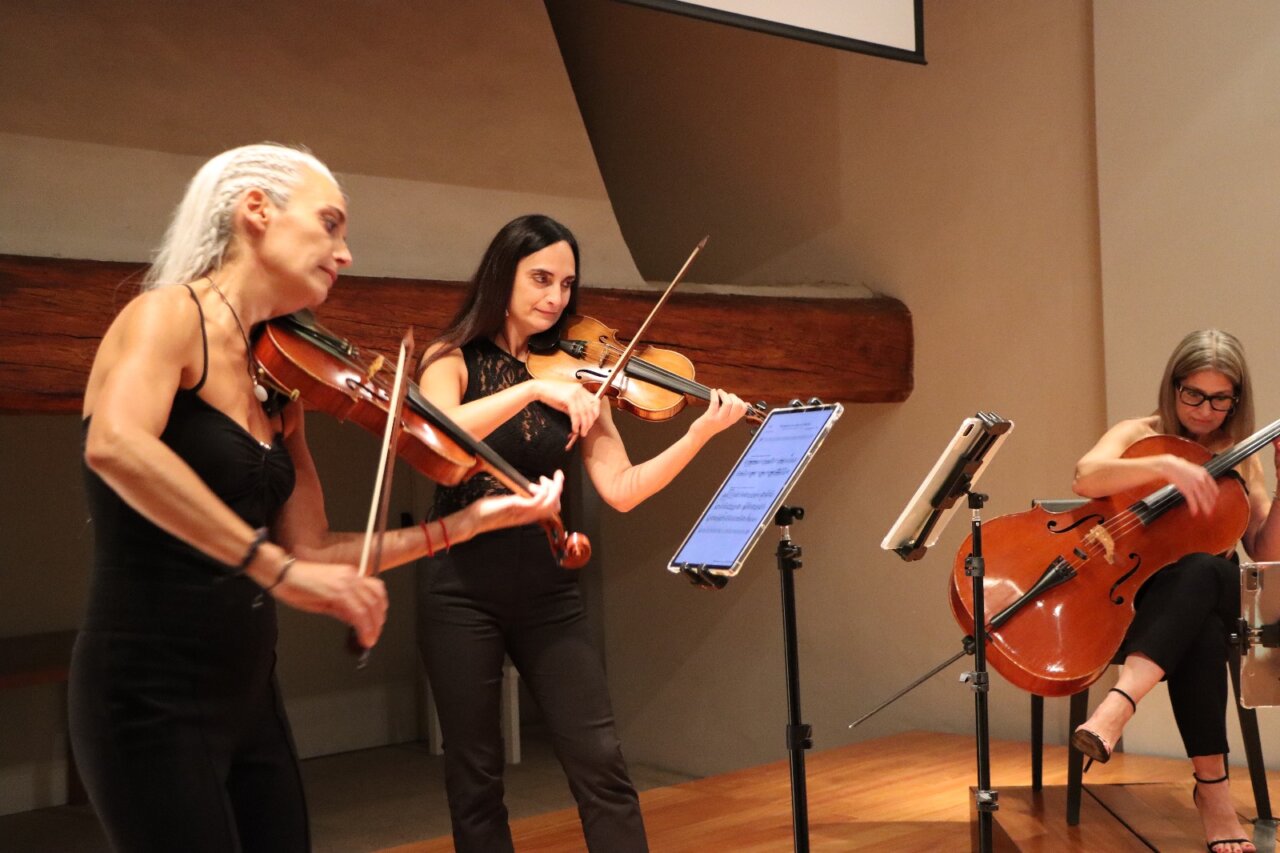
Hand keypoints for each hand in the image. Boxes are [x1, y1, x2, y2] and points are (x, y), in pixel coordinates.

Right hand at [268, 559, 387, 648]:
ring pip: (370, 606)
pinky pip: (358, 611)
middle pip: (376, 599)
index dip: (379, 610)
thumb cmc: (297, 583)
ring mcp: (345, 582)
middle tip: (374, 635)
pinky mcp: (337, 591)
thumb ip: (341, 608)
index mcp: (349, 574)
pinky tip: (363, 636)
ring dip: (373, 625)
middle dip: (378, 621)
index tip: (377, 624)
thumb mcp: (325, 597)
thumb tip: (353, 620)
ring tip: (370, 638)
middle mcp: (351, 576)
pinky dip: (364, 626)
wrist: (281, 573)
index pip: (375, 591)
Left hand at [473, 470, 564, 533]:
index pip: (552, 508)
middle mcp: (530, 515)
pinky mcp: (518, 506)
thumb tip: (525, 491)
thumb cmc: (487, 512)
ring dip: (552, 487)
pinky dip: (542, 489)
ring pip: (551, 502)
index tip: (553, 481)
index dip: (556, 493)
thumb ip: (519, 500)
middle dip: (558, 487)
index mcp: (528, 515)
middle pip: (555, 505)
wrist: (474, 520)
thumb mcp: (508, 505)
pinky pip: (540, 499)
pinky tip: (535, 483)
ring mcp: (525, 512)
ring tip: (543, 478)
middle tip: (555, 476)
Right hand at [534, 380, 601, 440]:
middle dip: (589, 422)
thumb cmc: (551, 395)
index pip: (595, 402)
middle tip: (585, 431)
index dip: (595, 413)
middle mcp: (579, 389)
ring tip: (581, 433)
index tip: (591, 422)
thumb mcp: (566, 401)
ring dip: (583, 425)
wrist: (539, 389)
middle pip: (591, 409)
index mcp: (580, 389)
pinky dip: (576, 423)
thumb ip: (575, 408)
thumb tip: (581, 421)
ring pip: (584, 413)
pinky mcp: (569, 398)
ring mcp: (575, 393)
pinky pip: (576, 414)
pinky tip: (574, 429)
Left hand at [689, 389, 748, 440]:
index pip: (743, 409)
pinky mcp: (710, 416)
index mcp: (732, 420)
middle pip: (738, 405)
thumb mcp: (726, 420)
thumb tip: (746, 404)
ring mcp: (719, 418)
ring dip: (724, 394)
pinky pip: (715, 402)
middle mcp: (728, 420)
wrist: (700, 434)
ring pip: (728, 403)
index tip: (733, 398)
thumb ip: (734, 412)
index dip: (740, 400)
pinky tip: (713, 392)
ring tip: (719, 392)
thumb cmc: (711, 425)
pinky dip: (714, 394)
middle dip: (733, 396)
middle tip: (726, 395)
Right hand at [1161, 453, 1218, 516]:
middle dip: (1211, 504)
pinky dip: (1194, 508)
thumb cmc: (1178, 466)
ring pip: (1203, 499)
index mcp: (1204, 474)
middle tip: (1212, 509)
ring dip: (1206, 508)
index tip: (1214, 500)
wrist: (1169, 466)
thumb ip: (1199, 475)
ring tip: (1207, 513)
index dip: (1215, 496)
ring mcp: (1195, 485)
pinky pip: (1192, 501)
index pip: (1214, 488)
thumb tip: (1202, 481)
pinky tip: (1194, 512)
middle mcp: (1202, 480)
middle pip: (1210, 495)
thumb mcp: (1193, 468)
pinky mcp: (1187, 490)